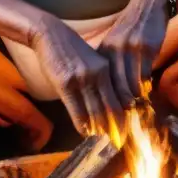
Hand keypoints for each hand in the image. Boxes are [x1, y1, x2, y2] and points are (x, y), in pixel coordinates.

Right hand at [30, 16, 124, 137]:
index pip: (121, 99)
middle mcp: (97, 74)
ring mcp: (81, 79)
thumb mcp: (94, 60)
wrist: (50, 35)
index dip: (124, 118)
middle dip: (114, 129)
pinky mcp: (65, 84)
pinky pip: (76, 111)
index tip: (126, 131)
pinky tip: (84, 132)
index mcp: (107, 68)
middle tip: (117, 142)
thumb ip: (103, 79)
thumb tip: (114, 102)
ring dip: (98, 130)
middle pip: (110, 109)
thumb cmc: (73, 50)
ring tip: (101, 140)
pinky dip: (82, 125)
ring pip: (94, 113)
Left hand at [98, 0, 168, 108]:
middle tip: (121, 121)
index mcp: (103, 50)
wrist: (148, 5)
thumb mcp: (114, 43)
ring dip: (132, 100)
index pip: (99, 82)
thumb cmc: (130, 29)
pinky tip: (144, 94)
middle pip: (114, 87)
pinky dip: (144, 88)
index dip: (102, 101)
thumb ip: (109, 64)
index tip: (104, 118)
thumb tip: (105, 92)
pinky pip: (145, 74)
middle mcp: (114, 50)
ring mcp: (130, 49)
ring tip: (133, 111)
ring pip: (130, 84)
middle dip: (118, 107)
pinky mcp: (147, 47)